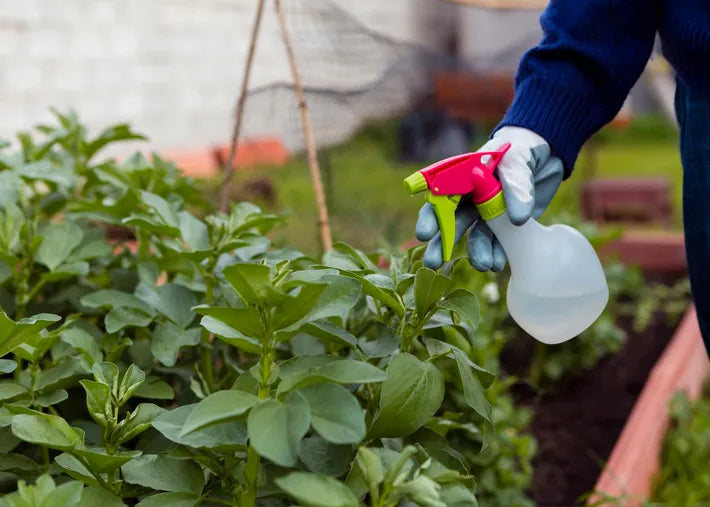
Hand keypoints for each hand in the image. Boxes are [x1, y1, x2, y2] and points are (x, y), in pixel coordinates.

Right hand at [415, 126, 563, 270]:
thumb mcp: (518, 159)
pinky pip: (499, 242)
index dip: (431, 216)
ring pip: (476, 235)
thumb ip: (516, 185)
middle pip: (452, 222)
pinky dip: (498, 253)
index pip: (440, 197)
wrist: (549, 152)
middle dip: (442, 243)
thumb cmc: (524, 147)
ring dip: (476, 252)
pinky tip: (498, 264)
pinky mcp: (507, 224)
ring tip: (483, 266)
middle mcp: (471, 197)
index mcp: (464, 177)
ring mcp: (488, 212)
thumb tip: (516, 219)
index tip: (424, 234)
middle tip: (433, 262)